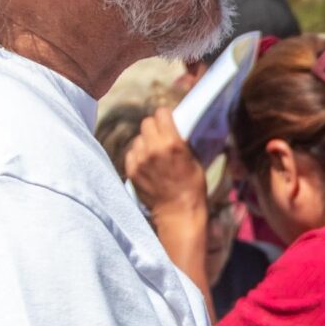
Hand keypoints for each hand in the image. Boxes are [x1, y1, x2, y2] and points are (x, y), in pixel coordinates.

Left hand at [125, 112, 207, 228]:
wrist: (178, 212)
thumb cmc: (192, 187)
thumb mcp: (194, 159)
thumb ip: (180, 142)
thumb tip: (174, 129)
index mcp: (172, 143)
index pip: (161, 113)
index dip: (165, 117)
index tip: (168, 121)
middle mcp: (153, 148)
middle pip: (146, 122)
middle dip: (154, 127)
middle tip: (160, 137)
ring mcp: (140, 160)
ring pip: (137, 138)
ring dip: (145, 142)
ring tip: (153, 153)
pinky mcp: (131, 171)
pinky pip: (131, 153)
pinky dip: (137, 155)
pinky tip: (146, 164)